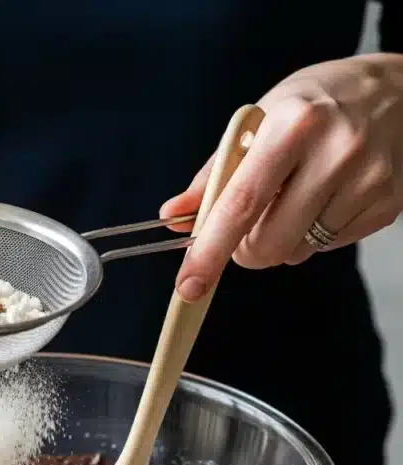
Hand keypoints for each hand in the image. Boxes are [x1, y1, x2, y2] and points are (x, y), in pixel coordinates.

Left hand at [160, 54, 402, 300]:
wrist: (397, 92)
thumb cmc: (316, 105)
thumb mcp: (261, 120)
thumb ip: (216, 174)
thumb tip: (173, 218)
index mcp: (293, 125)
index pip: (241, 203)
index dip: (210, 250)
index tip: (190, 284)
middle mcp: (335, 151)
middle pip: (269, 243)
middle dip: (247, 250)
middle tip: (250, 227)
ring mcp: (366, 181)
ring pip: (297, 251)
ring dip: (283, 239)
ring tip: (297, 197)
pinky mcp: (385, 205)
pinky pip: (328, 247)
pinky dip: (315, 234)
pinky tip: (327, 198)